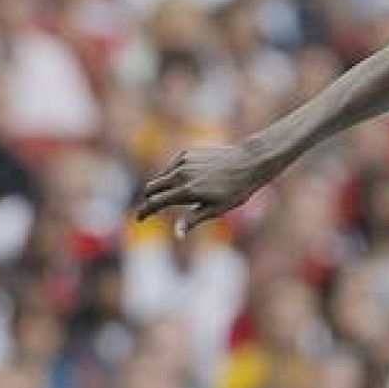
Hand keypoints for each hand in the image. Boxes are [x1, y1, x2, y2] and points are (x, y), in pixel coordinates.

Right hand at [137, 143, 273, 235]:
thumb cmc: (236, 190)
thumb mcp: (216, 209)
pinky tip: (185, 181)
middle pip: (152, 188)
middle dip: (149, 199)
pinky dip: (172, 175)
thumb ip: (193, 220)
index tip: (139, 219)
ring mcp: (183, 161)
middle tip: (152, 209)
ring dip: (162, 188)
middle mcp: (181, 174)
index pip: (155, 203)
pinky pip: (172, 167)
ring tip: (173, 197)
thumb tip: (177, 235)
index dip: (145, 212)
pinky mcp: (188, 152)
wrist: (249, 162)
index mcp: (187, 191)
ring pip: (161, 176)